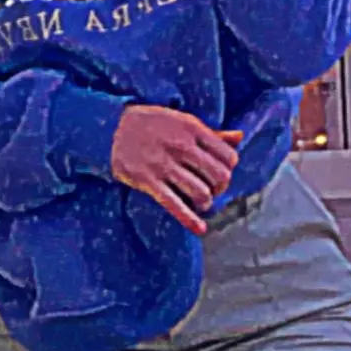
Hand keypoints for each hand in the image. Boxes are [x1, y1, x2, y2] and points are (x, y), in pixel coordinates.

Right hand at [111, 105, 242, 235]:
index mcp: (192, 128)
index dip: (229, 169)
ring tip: (200, 202)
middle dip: (220, 188)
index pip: (228, 156)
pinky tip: (200, 229)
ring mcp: (164, 165)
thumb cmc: (152, 125)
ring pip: (201, 193)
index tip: (219, 173)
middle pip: (219, 176)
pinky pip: (174, 205)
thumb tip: (240, 137)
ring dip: (205, 202)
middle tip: (211, 190)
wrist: (111, 128)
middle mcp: (180, 146)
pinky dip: (189, 220)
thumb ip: (212, 133)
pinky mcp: (148, 181)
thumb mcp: (182, 121)